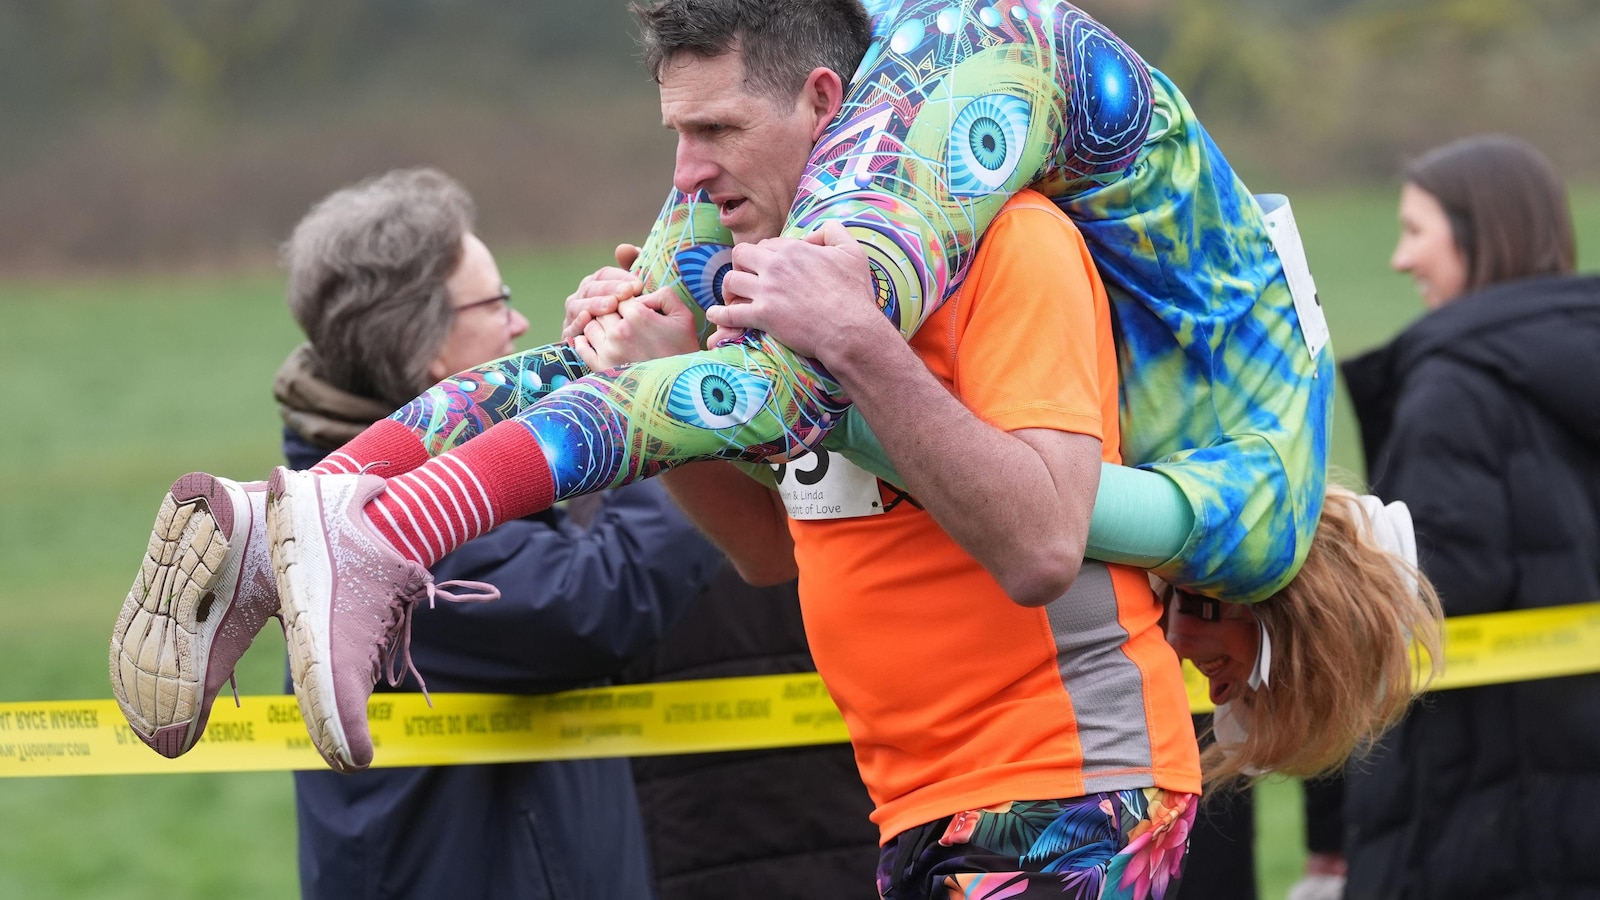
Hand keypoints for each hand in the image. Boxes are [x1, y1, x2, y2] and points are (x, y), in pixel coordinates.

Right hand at [563, 243, 643, 341]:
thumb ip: (632, 268)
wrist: (628, 356)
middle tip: (627, 293)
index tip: (638, 283)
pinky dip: (578, 322)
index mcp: (595, 285)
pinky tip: (588, 318)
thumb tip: (624, 248)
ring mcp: (572, 316)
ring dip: (595, 304)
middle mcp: (581, 298)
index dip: (619, 276)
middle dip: (609, 289)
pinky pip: (570, 327)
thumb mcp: (636, 296)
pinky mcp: (569, 336)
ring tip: (612, 305)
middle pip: (590, 288)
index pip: (603, 275)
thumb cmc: (633, 322)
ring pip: (579, 306)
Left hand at [571, 288, 700, 369]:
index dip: (627, 301)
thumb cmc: (683, 350)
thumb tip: (640, 294)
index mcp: (637, 315)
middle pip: (604, 309)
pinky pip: (581, 347)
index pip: (620, 296)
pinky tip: (593, 341)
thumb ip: (664, 295)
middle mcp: (619, 331)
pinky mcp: (601, 367)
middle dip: (612, 312)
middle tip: (624, 322)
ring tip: (612, 333)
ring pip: (590, 325)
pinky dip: (584, 341)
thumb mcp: (683, 316)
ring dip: (599, 325)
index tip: (635, 310)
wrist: (681, 388)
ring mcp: (607, 350)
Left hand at [707, 222, 889, 363]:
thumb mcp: (852, 252)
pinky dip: (720, 314)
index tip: (768, 269)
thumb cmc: (854, 294)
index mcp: (793, 248)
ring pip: (731, 281)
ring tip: (733, 297)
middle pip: (740, 255)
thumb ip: (833, 231)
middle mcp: (775, 265)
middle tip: (746, 279)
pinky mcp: (763, 316)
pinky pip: (730, 312)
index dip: (765, 255)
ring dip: (730, 289)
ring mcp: (767, 291)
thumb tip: (814, 233)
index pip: (766, 244)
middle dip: (741, 265)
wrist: (850, 330)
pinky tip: (716, 315)